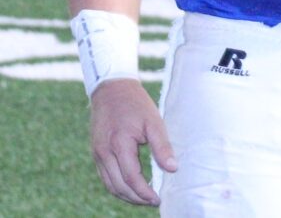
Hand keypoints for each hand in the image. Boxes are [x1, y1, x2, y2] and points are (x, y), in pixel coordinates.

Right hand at [89, 79, 176, 205]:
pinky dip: (117, 186)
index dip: (145, 192)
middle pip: (118, 187)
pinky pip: (105, 177)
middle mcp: (104, 153)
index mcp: (119, 145)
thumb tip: (173, 169)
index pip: (132, 178)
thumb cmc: (136, 104)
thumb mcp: (154, 121)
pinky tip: (130, 187)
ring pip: (109, 185)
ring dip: (126, 196)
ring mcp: (97, 154)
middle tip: (153, 202)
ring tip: (143, 198)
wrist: (112, 89)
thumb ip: (162, 146)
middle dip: (136, 198)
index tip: (158, 199)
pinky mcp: (96, 152)